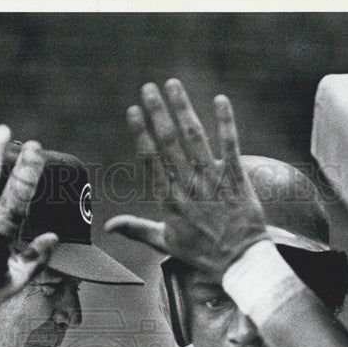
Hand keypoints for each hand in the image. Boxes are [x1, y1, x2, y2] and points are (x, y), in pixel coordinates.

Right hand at [105, 79, 268, 281]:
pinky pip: (230, 144)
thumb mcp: (165, 243)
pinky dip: (225, 121)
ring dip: (183, 108)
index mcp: (168, 200)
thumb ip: (136, 229)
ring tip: (173, 85)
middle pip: (169, 142)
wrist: (238, 262)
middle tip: (148, 88)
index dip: (142, 132)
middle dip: (158, 112)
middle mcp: (188, 186)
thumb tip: (109, 226)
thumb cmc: (201, 252)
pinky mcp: (236, 178)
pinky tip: (219, 99)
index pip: (151, 159)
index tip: (134, 110)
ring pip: (194, 137)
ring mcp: (212, 180)